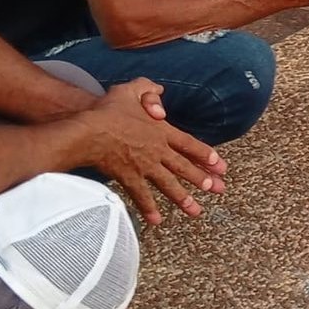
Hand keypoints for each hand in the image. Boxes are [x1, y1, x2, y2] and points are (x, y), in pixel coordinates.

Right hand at [84, 80, 226, 224]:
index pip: (189, 144)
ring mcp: (144, 165)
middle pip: (184, 167)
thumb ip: (147, 88)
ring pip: (168, 184)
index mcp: (161, 131)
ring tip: (196, 211)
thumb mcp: (129, 91)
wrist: (89, 131)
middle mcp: (157, 150)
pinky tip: (156, 220)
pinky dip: (149, 208)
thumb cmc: (107, 110)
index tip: (220, 165)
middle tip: (218, 189)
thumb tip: (159, 88)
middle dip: (203, 179)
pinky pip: (142, 195)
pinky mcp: (129, 177)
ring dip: (183, 198)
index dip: (205, 154)